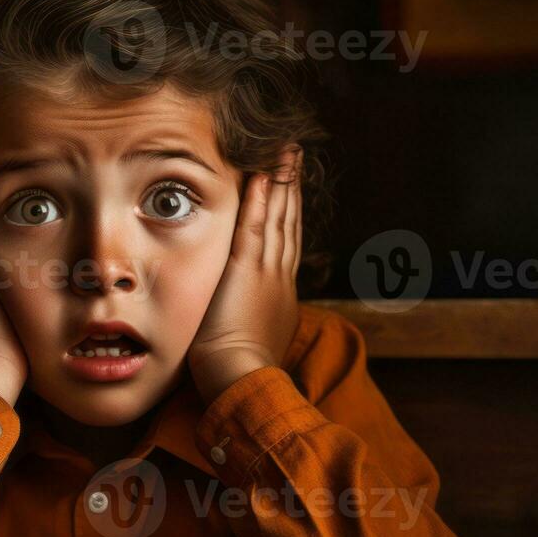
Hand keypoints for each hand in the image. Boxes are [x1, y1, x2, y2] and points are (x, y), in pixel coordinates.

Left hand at [187, 145, 302, 405]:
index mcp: (280, 293)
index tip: (290, 188)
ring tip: (285, 154)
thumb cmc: (242, 372)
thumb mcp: (255, 340)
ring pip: (276, 219)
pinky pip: (253, 230)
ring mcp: (265, 273)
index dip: (289, 212)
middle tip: (295, 157)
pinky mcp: (245, 273)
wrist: (242, 381)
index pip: (286, 243)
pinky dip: (257, 202)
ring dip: (280, 184)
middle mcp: (278, 277)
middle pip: (288, 223)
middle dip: (291, 188)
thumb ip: (254, 320)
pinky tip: (261, 176)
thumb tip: (250, 318)